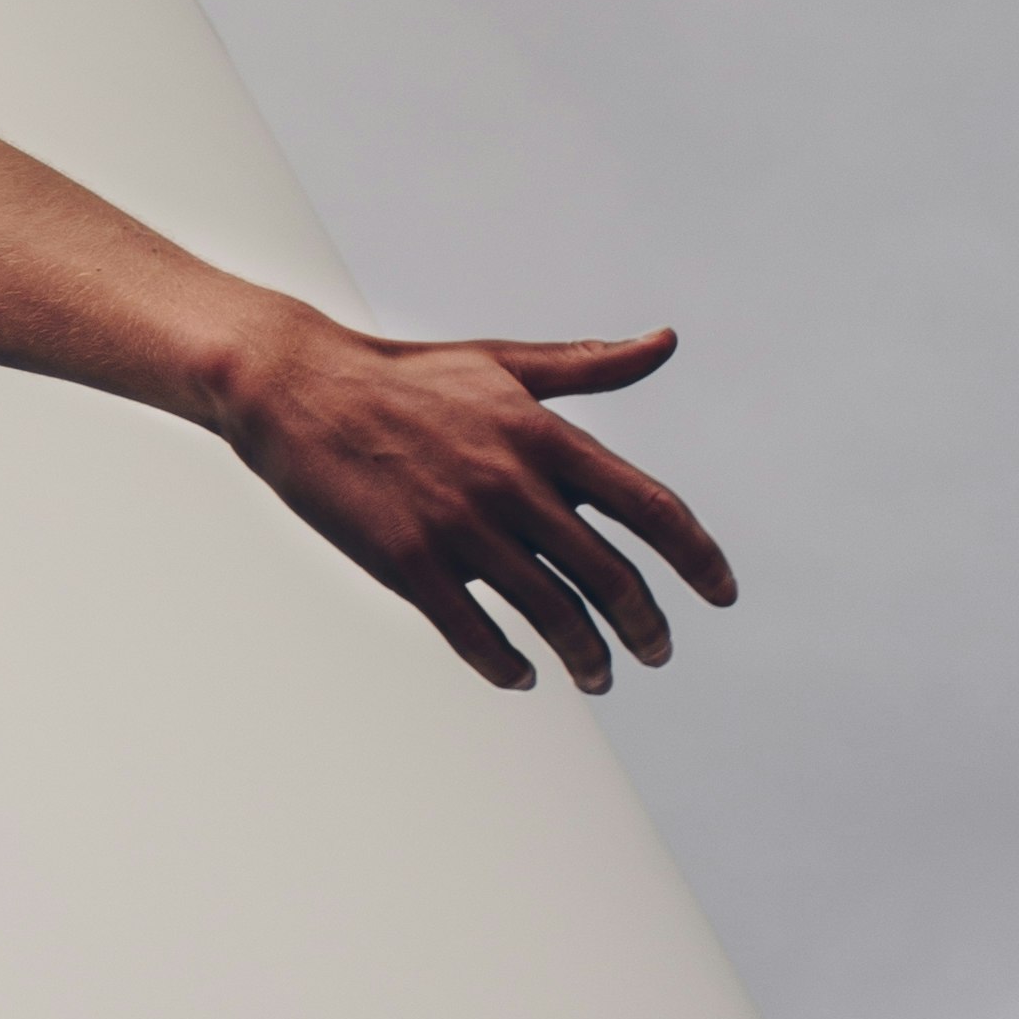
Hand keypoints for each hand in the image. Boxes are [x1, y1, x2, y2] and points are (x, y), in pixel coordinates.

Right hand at [219, 318, 734, 694]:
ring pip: (549, 614)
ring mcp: (458, 527)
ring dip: (586, 656)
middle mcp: (511, 483)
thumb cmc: (403, 374)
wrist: (296, 386)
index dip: (698, 557)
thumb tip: (665, 342)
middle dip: (645, 625)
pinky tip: (522, 677)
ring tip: (598, 676)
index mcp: (542, 433)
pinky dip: (507, 665)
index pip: (650, 506)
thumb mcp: (504, 362)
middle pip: (609, 576)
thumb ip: (589, 365)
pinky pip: (474, 633)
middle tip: (657, 652)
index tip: (722, 595)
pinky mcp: (406, 562)